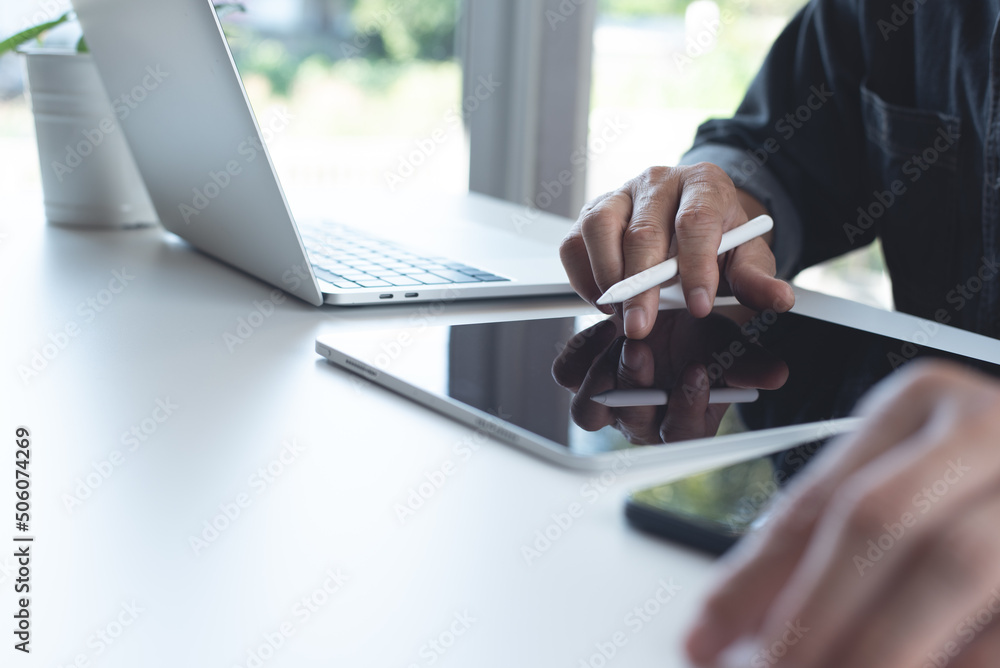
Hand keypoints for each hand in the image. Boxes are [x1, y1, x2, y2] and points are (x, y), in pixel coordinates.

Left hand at [550, 310, 787, 443]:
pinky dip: (581, 352)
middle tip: (642, 349)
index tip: (698, 371)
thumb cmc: (705, 336)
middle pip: (630, 422)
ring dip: (603, 375)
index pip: (681, 433)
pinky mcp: (582, 372)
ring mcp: (609, 399)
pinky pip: (568, 372)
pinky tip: (604, 326)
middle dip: (636, 387)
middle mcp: (643, 418)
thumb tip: (776, 375)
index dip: (687, 406)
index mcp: (683, 422)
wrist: (676, 310)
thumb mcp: (732, 344)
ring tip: (620, 336)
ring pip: (591, 408)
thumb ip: (752, 362)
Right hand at [558, 164, 794, 338]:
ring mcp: (620, 194)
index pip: (697, 220)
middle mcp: (658, 182)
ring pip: (599, 226)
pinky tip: (603, 300)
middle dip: (641, 286)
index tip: (699, 306)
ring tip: (618, 311)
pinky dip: (582, 276)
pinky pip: (573, 242)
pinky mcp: (591, 213)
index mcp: (704, 185)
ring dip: (606, 276)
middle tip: (641, 326)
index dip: (696, 265)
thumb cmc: (718, 239)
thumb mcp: (746, 257)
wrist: (692, 219)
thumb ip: (757, 279)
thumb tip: (778, 299)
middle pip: (644, 230)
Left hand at [685, 360, 999, 667]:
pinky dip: (957, 664)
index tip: (703, 641)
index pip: (819, 497)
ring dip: (877, 648)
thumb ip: (825, 541)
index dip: (751, 579)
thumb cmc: (981, 488)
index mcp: (925, 401)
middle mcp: (991, 428)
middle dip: (810, 615)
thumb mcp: (903, 485)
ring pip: (951, 568)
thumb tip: (730, 625)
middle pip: (877, 522)